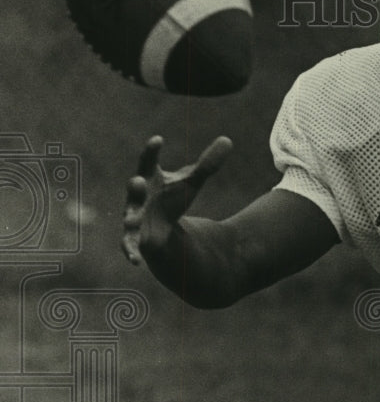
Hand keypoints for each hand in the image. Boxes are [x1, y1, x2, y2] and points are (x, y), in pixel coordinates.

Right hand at [121, 135, 232, 265]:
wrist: (162, 225)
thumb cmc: (172, 198)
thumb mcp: (192, 181)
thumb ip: (207, 164)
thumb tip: (228, 140)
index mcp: (149, 178)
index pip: (148, 162)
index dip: (151, 151)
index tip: (158, 139)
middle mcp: (138, 198)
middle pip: (135, 190)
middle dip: (135, 187)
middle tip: (138, 180)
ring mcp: (134, 218)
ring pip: (130, 218)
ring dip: (130, 219)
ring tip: (131, 220)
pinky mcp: (136, 239)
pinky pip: (130, 246)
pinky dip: (131, 253)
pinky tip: (136, 261)